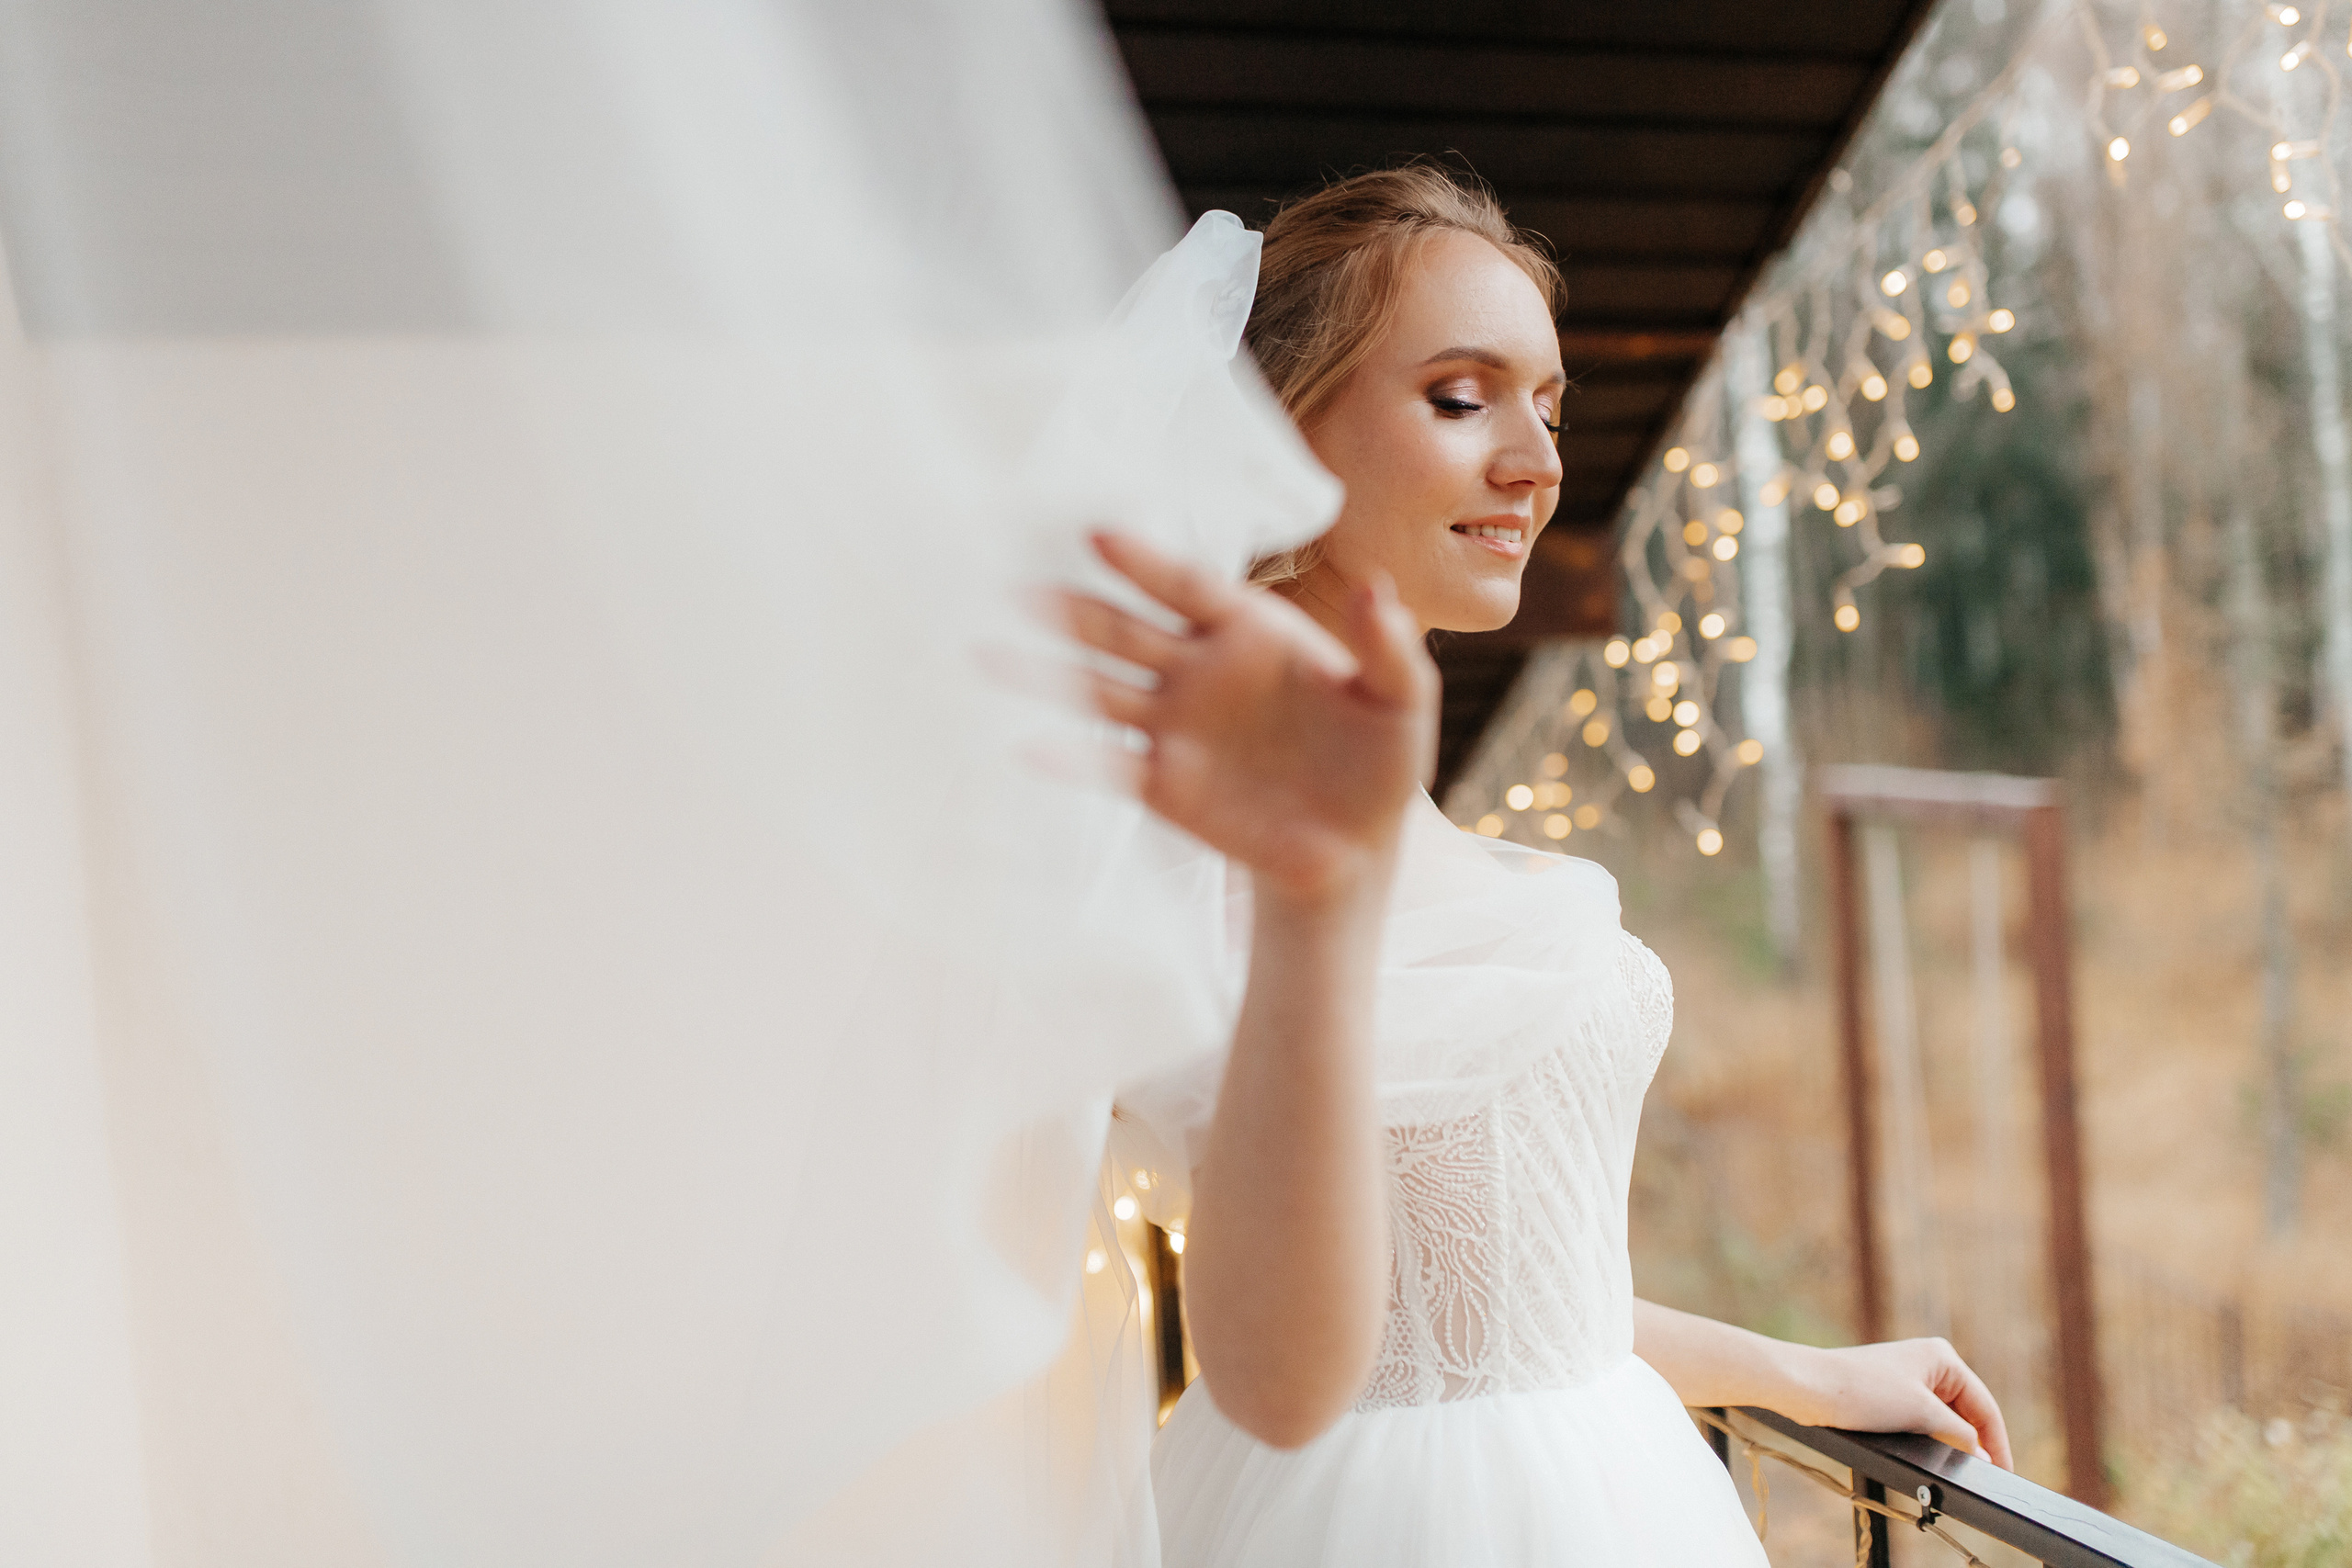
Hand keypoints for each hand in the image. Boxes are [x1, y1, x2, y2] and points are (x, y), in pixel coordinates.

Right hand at [1050, 529, 1436, 905]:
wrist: (1355, 847)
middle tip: (1020, 587)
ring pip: (1100, 688)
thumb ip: (1386, 647)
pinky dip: (1070, 757)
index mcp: (1250, 631)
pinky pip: (1108, 763)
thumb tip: (1375, 588)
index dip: (1144, 562)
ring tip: (989, 653)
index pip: (1187, 587)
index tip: (1098, 536)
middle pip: (1126, 630)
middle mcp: (1198, 668)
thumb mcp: (1401, 701)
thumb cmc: (1380, 762)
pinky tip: (1028, 747)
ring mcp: (1172, 724)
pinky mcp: (1161, 782)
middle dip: (1075, 610)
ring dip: (1047, 671)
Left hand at [1787, 1337, 2013, 1467]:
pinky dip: (1931, 1438)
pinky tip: (1931, 1454)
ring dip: (1951, 1442)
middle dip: (1974, 1442)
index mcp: (1942, 1357)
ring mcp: (1908, 1379)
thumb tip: (1982, 1454)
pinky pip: (1922, 1421)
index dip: (1997, 1442)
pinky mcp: (1888, 1395)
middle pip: (1966, 1412)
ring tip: (1958, 1467)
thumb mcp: (1922, 1414)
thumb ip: (1960, 1435)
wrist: (1808, 1388)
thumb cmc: (1862, 1391)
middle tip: (1983, 1475)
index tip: (2005, 1472)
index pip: (1984, 1405)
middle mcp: (1928, 1363)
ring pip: (1944, 1418)